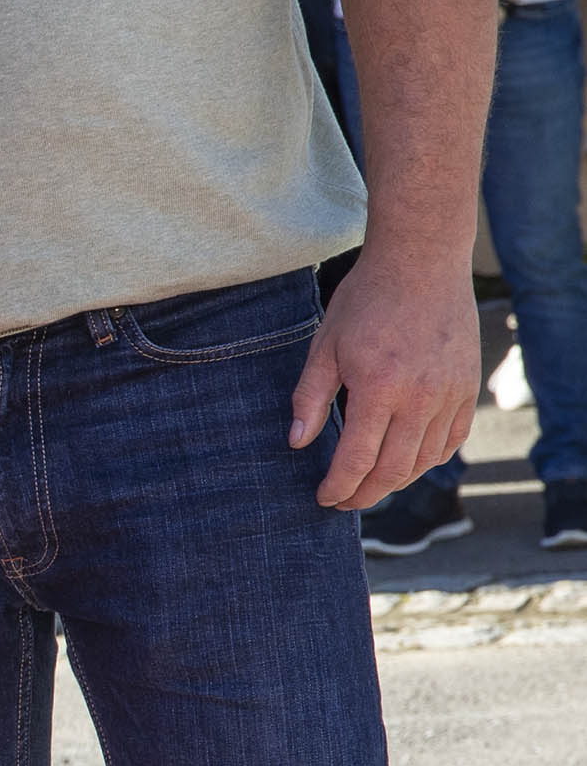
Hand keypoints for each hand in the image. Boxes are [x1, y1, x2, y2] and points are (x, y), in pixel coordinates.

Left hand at [292, 254, 480, 508]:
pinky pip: (452, 439)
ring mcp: (451, 394)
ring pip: (425, 460)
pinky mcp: (468, 388)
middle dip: (366, 494)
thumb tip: (297, 442)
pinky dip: (428, 460)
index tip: (324, 498)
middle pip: (394, 470)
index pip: (357, 460)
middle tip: (344, 501)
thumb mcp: (324, 347)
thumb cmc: (366, 301)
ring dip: (396, 481)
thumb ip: (310, 399)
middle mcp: (421, 398)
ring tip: (370, 485)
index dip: (338, 487)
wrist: (422, 263)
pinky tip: (407, 463)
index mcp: (380, 389)